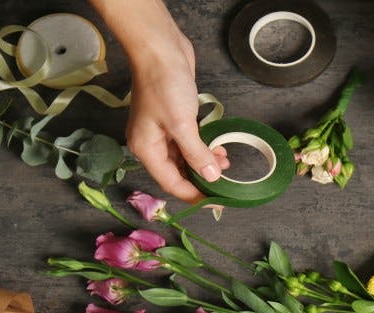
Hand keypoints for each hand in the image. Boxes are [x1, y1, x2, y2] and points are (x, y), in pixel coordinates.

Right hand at [91, 0, 228, 201]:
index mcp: (146, 149)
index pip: (171, 183)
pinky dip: (204, 147)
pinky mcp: (174, 118)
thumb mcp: (182, 124)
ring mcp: (162, 131)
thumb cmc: (165, 85)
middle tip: (226, 183)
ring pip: (185, 157)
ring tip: (226, 163)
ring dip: (205, 163)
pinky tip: (219, 148)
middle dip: (202, 178)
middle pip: (178, 172)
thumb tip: (211, 178)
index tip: (216, 202)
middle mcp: (151, 143)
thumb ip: (196, 154)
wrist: (160, 48)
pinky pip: (189, 142)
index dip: (193, 195)